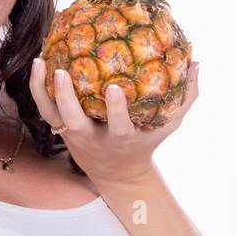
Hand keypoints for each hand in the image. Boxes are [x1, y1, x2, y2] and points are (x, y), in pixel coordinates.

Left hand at [29, 57, 199, 185]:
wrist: (117, 174)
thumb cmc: (145, 143)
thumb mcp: (168, 125)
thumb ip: (186, 96)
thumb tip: (197, 62)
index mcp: (121, 138)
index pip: (118, 126)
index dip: (115, 109)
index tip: (113, 89)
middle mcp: (94, 138)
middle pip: (75, 120)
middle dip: (67, 98)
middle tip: (62, 72)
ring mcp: (74, 134)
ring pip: (53, 114)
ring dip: (44, 90)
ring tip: (42, 60)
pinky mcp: (61, 129)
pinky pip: (45, 109)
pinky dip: (39, 88)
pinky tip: (39, 62)